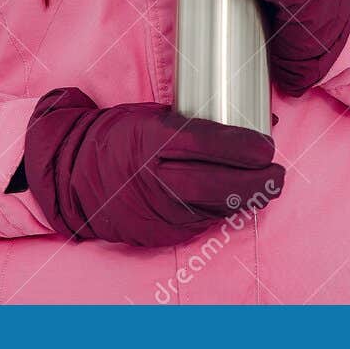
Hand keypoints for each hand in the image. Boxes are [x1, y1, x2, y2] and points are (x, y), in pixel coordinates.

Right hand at [22, 88, 283, 245]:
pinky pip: (201, 222)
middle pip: (224, 184)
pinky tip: (233, 201)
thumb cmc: (118, 137)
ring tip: (265, 186)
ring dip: (248, 198)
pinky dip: (221, 211)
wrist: (72, 178)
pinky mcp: (160, 232)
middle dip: (260, 180)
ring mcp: (159, 210)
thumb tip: (253, 120)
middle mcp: (158, 178)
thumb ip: (200, 122)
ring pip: (218, 208)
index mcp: (156, 140)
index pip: (215, 145)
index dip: (249, 147)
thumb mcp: (156, 115)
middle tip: (278, 173)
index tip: (268, 145)